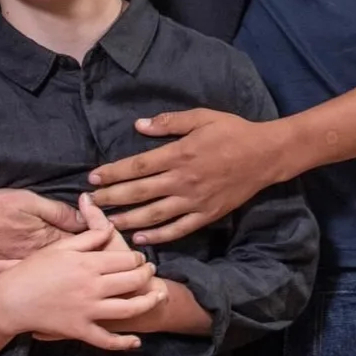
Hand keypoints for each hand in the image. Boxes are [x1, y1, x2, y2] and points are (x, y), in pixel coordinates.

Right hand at [0, 202, 165, 352]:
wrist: (11, 300)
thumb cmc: (33, 270)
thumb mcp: (60, 247)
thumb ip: (88, 235)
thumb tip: (109, 226)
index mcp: (88, 263)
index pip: (125, 259)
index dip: (138, 258)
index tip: (140, 257)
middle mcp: (92, 286)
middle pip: (132, 280)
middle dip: (146, 275)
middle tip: (151, 271)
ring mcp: (88, 310)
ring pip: (128, 308)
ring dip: (148, 302)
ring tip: (158, 296)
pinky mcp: (80, 330)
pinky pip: (106, 340)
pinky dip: (123, 343)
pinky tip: (136, 342)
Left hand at [85, 109, 282, 243]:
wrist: (265, 155)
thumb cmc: (232, 131)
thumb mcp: (202, 117)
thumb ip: (170, 123)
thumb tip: (139, 125)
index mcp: (179, 154)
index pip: (137, 166)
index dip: (113, 173)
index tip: (93, 178)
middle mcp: (182, 180)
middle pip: (139, 193)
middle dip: (112, 198)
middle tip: (90, 204)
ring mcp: (194, 201)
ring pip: (154, 215)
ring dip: (128, 220)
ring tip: (108, 223)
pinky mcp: (206, 215)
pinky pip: (178, 229)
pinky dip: (159, 236)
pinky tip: (142, 238)